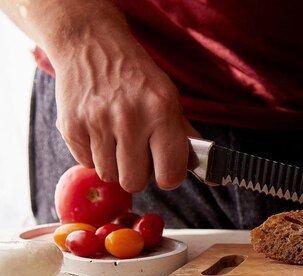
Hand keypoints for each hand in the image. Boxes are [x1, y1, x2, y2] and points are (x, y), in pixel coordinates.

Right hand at [53, 35, 198, 191]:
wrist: (91, 45)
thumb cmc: (138, 78)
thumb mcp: (170, 100)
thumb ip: (187, 140)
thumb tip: (212, 178)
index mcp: (161, 113)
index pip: (168, 174)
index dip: (168, 176)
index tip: (164, 167)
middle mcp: (129, 119)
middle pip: (134, 182)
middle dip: (138, 173)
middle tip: (138, 152)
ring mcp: (96, 123)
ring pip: (109, 175)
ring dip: (115, 164)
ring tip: (118, 139)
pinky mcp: (71, 126)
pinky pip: (87, 163)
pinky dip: (94, 155)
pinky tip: (100, 132)